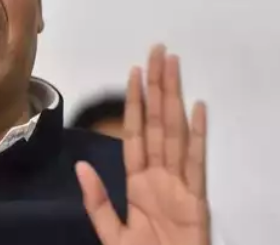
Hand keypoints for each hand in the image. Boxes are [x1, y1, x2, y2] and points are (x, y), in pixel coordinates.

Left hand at [76, 44, 210, 244]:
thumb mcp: (111, 235)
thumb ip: (97, 202)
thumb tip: (81, 166)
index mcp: (138, 181)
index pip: (135, 132)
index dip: (134, 102)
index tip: (134, 72)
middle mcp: (159, 175)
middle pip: (156, 122)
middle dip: (156, 87)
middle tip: (157, 53)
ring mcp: (179, 184)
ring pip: (174, 132)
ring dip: (173, 98)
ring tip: (172, 67)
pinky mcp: (196, 199)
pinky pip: (196, 162)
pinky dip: (198, 135)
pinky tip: (197, 108)